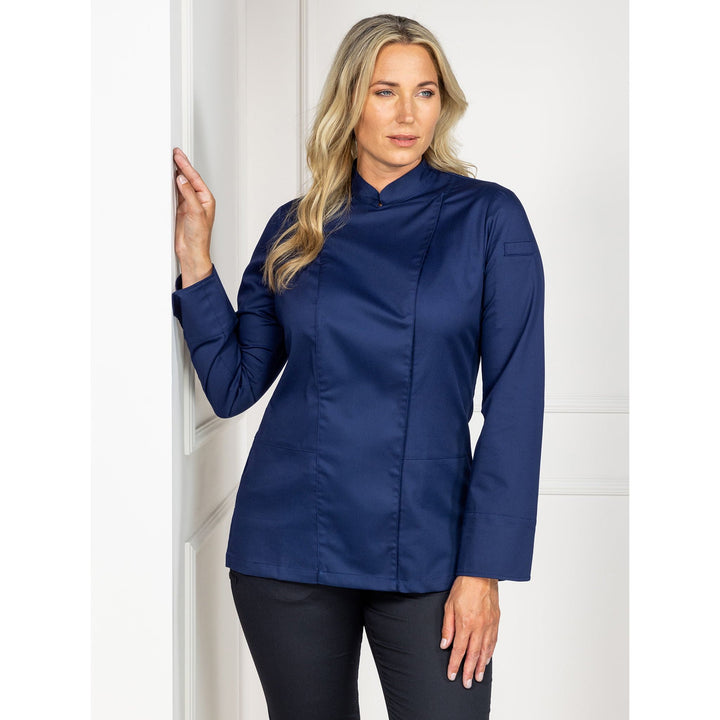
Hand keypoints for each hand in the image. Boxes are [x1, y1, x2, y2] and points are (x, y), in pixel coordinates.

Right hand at [173, 147, 214, 285]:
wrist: (191, 252)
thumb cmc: (200, 237)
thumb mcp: (195, 212)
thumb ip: (188, 194)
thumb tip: (182, 179)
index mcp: (206, 199)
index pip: (195, 178)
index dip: (186, 166)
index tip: (178, 155)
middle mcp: (198, 200)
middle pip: (188, 179)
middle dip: (181, 166)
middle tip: (174, 153)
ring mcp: (188, 205)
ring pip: (181, 185)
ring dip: (175, 173)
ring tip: (170, 161)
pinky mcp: (180, 210)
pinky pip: (175, 193)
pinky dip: (171, 185)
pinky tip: (167, 178)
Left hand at [440, 575, 498, 687]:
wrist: (481, 574)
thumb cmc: (463, 587)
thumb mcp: (449, 605)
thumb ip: (447, 627)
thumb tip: (444, 645)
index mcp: (465, 624)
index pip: (459, 650)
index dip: (454, 664)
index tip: (452, 675)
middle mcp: (479, 627)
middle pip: (473, 655)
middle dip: (469, 671)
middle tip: (466, 683)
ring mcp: (489, 625)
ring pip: (485, 651)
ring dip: (481, 666)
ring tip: (478, 677)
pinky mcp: (496, 621)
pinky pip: (493, 641)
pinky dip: (490, 653)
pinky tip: (487, 659)